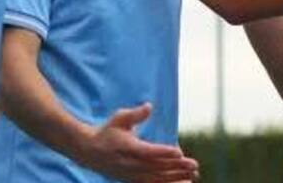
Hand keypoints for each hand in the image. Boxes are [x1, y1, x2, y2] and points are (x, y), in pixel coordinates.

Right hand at [79, 103, 199, 182]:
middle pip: (156, 167)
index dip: (163, 152)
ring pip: (156, 178)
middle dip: (176, 167)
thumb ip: (135, 114)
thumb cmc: (107, 132)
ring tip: (192, 175)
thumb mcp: (119, 118)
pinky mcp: (133, 180)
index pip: (148, 152)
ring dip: (175, 177)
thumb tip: (149, 106)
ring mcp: (131, 174)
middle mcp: (130, 164)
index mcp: (127, 147)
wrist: (88, 151)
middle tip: (194, 165)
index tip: (179, 152)